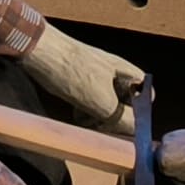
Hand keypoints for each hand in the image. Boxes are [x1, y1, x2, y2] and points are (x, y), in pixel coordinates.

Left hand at [21, 23, 145, 128]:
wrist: (38, 52)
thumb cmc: (72, 73)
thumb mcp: (102, 102)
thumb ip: (123, 119)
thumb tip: (135, 132)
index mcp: (125, 72)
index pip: (146, 94)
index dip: (140, 111)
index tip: (125, 123)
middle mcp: (114, 73)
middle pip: (125, 103)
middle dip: (115, 118)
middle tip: (101, 124)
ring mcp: (96, 76)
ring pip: (107, 104)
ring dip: (98, 117)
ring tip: (84, 119)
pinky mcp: (79, 81)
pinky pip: (91, 101)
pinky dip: (86, 111)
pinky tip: (75, 113)